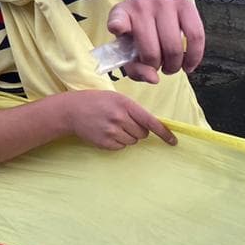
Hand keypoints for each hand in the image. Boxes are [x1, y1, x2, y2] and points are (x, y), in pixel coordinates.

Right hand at [62, 90, 176, 149]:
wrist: (71, 110)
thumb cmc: (96, 101)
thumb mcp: (115, 98)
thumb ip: (132, 109)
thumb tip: (150, 125)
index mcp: (124, 104)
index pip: (150, 121)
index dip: (164, 132)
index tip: (173, 141)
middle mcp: (119, 118)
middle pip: (142, 133)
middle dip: (138, 130)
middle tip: (124, 122)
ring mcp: (112, 131)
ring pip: (133, 141)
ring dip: (127, 136)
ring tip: (113, 126)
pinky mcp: (105, 143)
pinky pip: (122, 147)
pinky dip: (118, 141)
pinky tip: (107, 132)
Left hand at [107, 0, 204, 82]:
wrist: (153, 3)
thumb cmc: (139, 30)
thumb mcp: (128, 47)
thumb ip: (135, 67)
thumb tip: (153, 78)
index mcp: (121, 14)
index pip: (117, 19)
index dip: (118, 25)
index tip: (118, 29)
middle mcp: (141, 5)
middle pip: (151, 49)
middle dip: (155, 66)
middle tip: (157, 67)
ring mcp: (164, 3)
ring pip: (174, 45)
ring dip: (174, 65)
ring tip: (170, 67)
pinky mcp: (185, 4)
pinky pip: (195, 36)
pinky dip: (194, 57)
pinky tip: (188, 65)